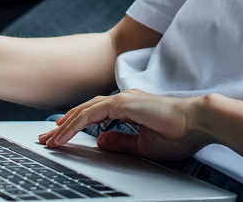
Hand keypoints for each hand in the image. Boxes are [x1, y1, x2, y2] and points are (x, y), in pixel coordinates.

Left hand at [38, 89, 212, 161]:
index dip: (75, 125)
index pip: (95, 115)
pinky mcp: (124, 103)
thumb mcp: (143, 144)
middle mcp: (123, 99)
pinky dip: (75, 124)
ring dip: (64, 125)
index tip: (59, 137)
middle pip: (85, 110)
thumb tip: (99, 142)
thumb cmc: (179, 133)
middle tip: (45, 138)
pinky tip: (63, 134)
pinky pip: (92, 114)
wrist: (197, 123)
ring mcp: (123, 98)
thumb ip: (121, 141)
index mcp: (129, 106)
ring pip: (84, 110)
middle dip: (62, 125)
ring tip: (48, 139)